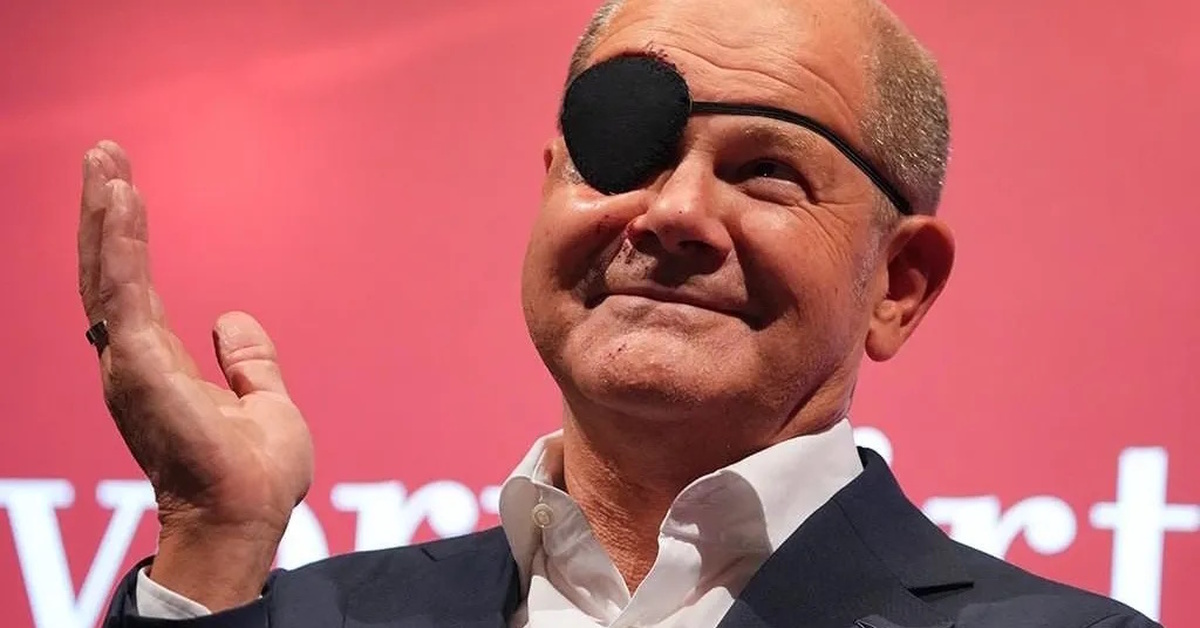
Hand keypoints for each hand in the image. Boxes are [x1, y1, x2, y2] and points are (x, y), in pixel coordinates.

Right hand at [78, 141, 313, 609]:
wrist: (249, 515)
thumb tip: (233, 319)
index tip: (122, 188)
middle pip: (108, 272)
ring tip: (106, 160)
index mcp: (159, 367)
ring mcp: (131, 364)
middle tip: (103, 155)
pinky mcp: (139, 366)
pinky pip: (124, 291)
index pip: (133, 289)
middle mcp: (133, 361)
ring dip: (105, 214)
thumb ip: (248, 362)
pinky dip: (121, 243)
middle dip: (103, 212)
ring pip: (107, 274)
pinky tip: (120, 198)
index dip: (123, 240)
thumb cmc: (253, 476)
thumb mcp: (263, 402)